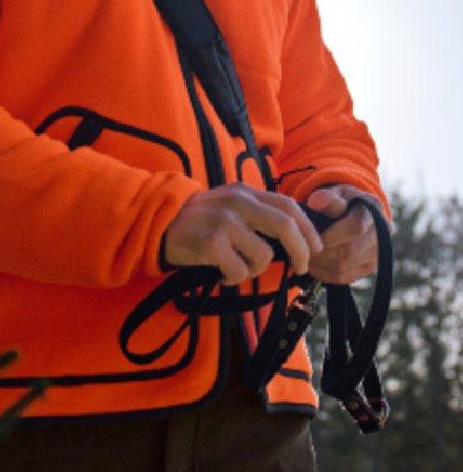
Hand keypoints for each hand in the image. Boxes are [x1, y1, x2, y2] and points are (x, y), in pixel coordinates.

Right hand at [163, 184, 322, 284]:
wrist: (156, 223)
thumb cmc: (196, 221)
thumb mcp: (227, 206)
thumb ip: (255, 214)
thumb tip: (291, 240)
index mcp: (245, 192)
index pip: (288, 206)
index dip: (308, 229)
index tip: (315, 247)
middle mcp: (238, 203)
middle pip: (285, 227)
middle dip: (301, 252)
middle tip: (300, 268)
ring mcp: (225, 222)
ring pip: (262, 256)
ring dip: (253, 270)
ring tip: (235, 268)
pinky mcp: (211, 243)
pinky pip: (238, 271)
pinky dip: (232, 278)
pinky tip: (220, 274)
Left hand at [305, 184, 381, 283]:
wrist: (351, 212)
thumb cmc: (338, 200)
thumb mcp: (333, 192)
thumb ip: (327, 196)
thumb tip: (317, 202)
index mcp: (373, 209)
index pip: (355, 228)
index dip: (330, 235)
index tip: (311, 236)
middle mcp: (381, 233)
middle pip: (350, 250)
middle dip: (322, 251)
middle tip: (302, 249)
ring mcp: (377, 253)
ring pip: (346, 266)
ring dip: (320, 264)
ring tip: (304, 256)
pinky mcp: (369, 267)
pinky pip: (345, 277)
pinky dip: (325, 274)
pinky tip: (313, 266)